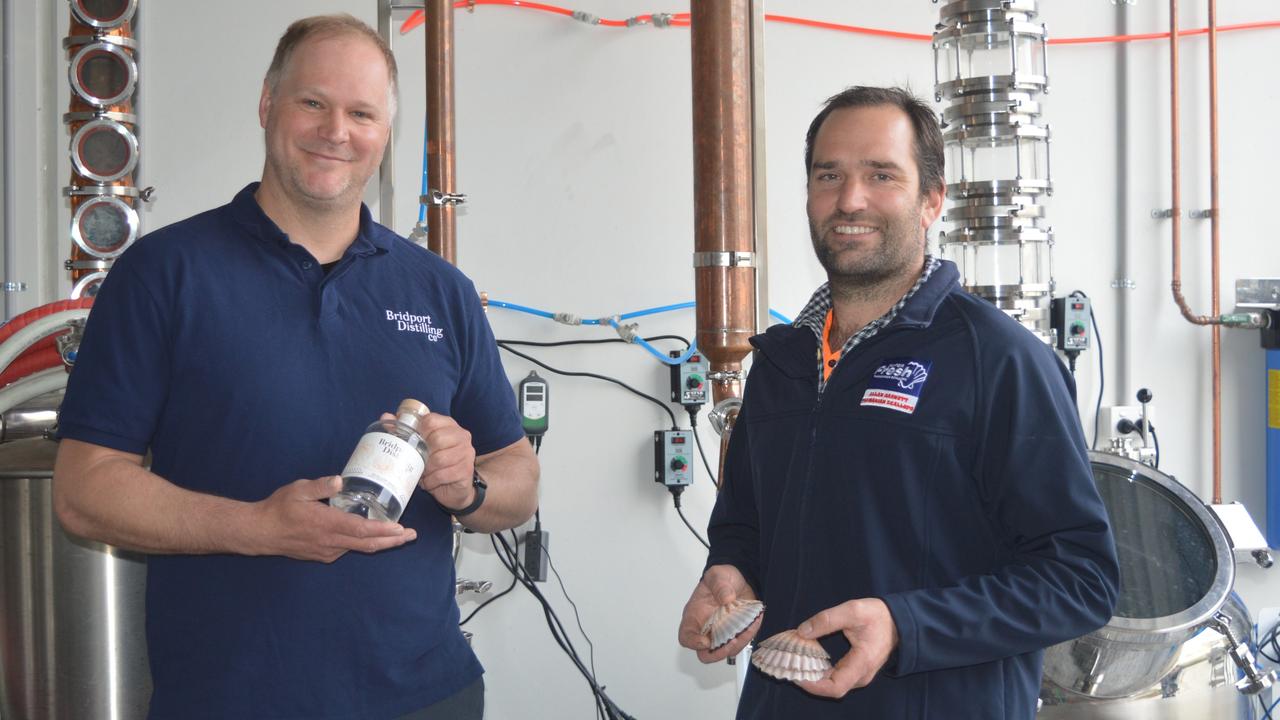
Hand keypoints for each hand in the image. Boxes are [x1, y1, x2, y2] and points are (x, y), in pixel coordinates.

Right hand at [250, 476, 416, 562]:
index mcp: (327, 524)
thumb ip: (320, 485)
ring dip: (380, 543)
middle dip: (392, 540)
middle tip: (412, 535)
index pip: (362, 530)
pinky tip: (371, 536)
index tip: (402, 529)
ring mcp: (327, 551)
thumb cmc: (278, 508)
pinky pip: (348, 549)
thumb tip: (339, 480)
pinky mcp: (323, 555)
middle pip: (368, 544)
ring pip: (359, 548)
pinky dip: (363, 544)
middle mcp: (331, 541)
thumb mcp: (298, 490)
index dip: (383, 531)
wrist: (260, 533)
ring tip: (399, 536)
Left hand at [410, 412, 477, 509]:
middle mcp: (461, 436)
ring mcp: (466, 453)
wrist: (457, 488)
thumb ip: (405, 431)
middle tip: (416, 462)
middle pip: (436, 439)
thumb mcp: (422, 446)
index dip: (417, 432)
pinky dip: (432, 481)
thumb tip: (385, 417)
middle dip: (422, 454)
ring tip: (422, 474)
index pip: (431, 420)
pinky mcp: (466, 470)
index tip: (411, 444)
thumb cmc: (436, 464)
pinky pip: (443, 474)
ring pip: (439, 459)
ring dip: (426, 469)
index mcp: (449, 425)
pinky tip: (429, 483)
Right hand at [678, 564, 762, 662]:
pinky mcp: (735, 634)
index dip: (694, 643)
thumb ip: (719, 584)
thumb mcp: (718, 575)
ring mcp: (721, 634)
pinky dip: (748, 636)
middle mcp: (706, 629)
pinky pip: (741, 643)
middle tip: (732, 641)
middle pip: (705, 653)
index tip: (706, 641)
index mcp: (694, 616)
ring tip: (748, 627)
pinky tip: (753, 622)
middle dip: (719, 653)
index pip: (686, 636)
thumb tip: (726, 598)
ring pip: (726, 651)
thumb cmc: (722, 579)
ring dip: (738, 643)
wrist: (739, 579)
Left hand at [793, 598, 898, 697]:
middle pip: (830, 688)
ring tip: (793, 661)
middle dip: (808, 679)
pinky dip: (820, 671)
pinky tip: (807, 659)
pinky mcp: (855, 671)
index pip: (835, 687)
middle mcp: (861, 675)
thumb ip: (827, 620)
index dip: (813, 685)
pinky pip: (835, 677)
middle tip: (788, 665)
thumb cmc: (878, 616)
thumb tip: (802, 631)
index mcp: (862, 663)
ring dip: (812, 675)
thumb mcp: (853, 610)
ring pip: (832, 684)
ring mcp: (859, 675)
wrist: (898, 621)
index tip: (795, 674)